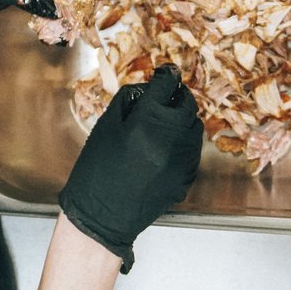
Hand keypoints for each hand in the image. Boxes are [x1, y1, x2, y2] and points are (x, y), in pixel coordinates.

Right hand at [59, 65, 202, 271]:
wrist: (100, 216)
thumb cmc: (96, 171)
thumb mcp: (105, 128)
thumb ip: (129, 102)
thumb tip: (148, 90)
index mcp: (149, 120)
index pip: (167, 85)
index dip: (166, 75)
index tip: (166, 73)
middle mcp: (172, 137)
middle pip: (187, 104)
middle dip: (177, 97)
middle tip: (166, 97)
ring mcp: (183, 160)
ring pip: (195, 128)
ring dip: (183, 121)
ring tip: (165, 124)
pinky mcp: (186, 178)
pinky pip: (192, 152)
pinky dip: (184, 144)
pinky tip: (166, 148)